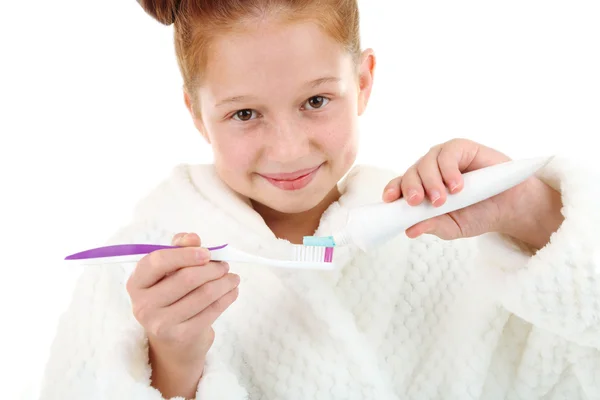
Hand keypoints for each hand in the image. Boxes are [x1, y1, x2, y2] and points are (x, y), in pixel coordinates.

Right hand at [126, 232, 239, 397]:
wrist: (173, 341)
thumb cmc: (172, 296)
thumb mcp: (170, 271)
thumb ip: (179, 249)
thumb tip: (192, 238)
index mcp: (137, 282)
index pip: (158, 261)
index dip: (185, 254)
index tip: (207, 252)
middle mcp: (143, 305)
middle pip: (186, 278)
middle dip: (212, 268)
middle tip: (225, 265)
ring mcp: (161, 323)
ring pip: (204, 294)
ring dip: (225, 282)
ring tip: (233, 278)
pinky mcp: (181, 336)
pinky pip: (212, 311)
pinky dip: (227, 297)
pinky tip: (233, 291)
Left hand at [382, 138, 561, 245]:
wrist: (509, 207)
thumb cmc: (478, 214)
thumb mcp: (452, 227)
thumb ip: (432, 226)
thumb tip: (410, 230)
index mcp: (421, 188)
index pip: (399, 186)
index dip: (392, 190)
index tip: (390, 200)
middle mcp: (429, 171)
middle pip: (410, 173)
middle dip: (411, 188)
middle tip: (418, 202)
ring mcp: (444, 158)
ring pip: (426, 162)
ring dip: (431, 182)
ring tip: (443, 200)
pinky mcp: (462, 148)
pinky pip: (448, 154)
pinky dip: (449, 170)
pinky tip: (457, 186)